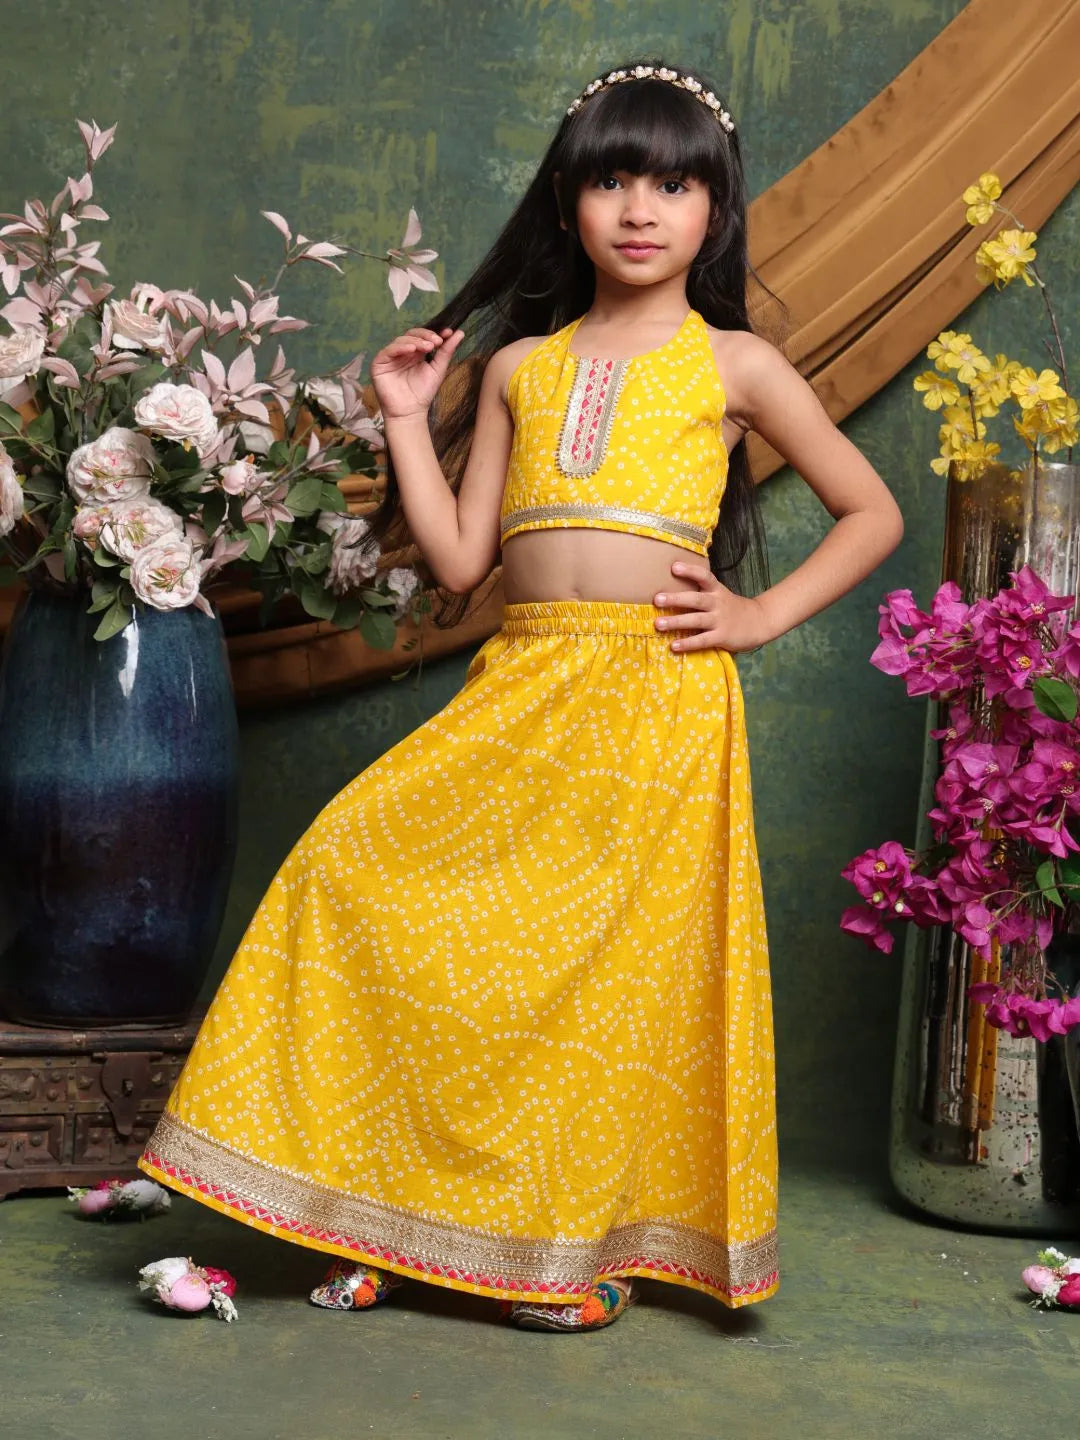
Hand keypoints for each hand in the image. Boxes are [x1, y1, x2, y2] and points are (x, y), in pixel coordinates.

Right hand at [370, 326, 465, 421]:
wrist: (410, 412)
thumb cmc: (423, 394)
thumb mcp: (438, 370)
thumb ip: (446, 351)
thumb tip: (460, 333)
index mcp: (416, 353)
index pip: (423, 336)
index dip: (434, 333)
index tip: (448, 333)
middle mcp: (403, 352)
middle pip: (412, 334)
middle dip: (425, 336)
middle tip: (437, 341)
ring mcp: (391, 357)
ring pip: (401, 340)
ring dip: (415, 340)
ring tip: (427, 346)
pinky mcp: (379, 363)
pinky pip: (389, 350)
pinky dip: (400, 347)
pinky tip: (411, 349)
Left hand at [652, 559, 771, 652]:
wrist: (759, 622)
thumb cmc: (732, 608)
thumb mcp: (720, 594)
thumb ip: (701, 592)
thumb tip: (671, 589)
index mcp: (716, 590)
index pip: (704, 576)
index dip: (690, 571)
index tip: (674, 567)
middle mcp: (717, 603)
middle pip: (695, 599)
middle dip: (676, 599)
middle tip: (657, 599)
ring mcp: (720, 620)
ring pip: (696, 620)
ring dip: (676, 622)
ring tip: (658, 624)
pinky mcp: (722, 636)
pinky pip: (702, 640)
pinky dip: (688, 643)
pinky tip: (674, 645)